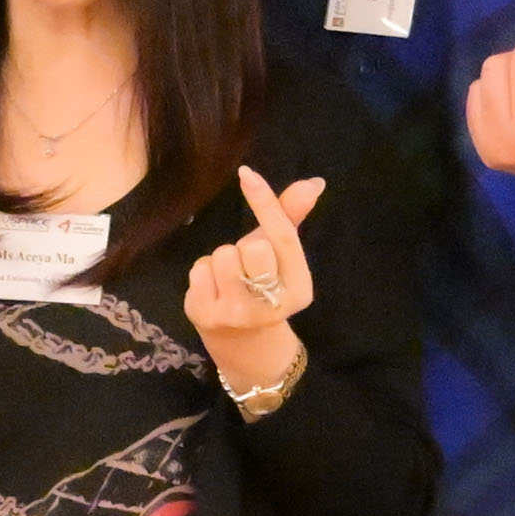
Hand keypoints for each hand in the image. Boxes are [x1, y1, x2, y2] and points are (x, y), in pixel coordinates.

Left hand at [183, 167, 323, 396]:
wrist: (243, 341)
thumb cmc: (264, 286)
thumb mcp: (283, 257)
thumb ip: (292, 218)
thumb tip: (314, 182)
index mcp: (298, 287)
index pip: (281, 237)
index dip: (264, 202)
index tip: (246, 174)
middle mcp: (270, 303)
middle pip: (252, 246)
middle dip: (247, 246)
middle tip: (249, 265)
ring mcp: (235, 312)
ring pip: (222, 254)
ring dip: (224, 259)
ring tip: (231, 278)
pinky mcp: (205, 314)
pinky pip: (199, 268)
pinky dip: (204, 272)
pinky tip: (214, 289)